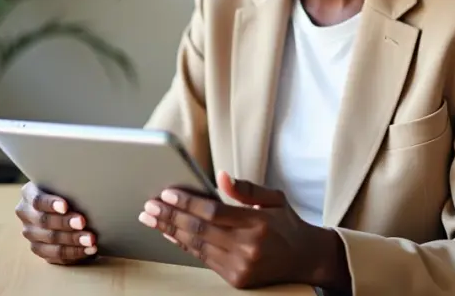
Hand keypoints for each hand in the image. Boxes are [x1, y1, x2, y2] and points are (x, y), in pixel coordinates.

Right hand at [15, 181, 97, 264]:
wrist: (63, 204)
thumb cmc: (67, 188)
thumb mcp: (64, 182)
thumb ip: (68, 183)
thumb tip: (89, 184)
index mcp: (29, 194)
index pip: (37, 200)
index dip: (50, 204)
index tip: (65, 206)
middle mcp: (26, 214)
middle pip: (44, 221)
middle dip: (65, 223)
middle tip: (83, 223)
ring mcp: (31, 234)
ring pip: (51, 240)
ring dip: (73, 241)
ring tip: (91, 240)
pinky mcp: (40, 249)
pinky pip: (56, 255)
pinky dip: (74, 253)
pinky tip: (89, 250)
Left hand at [137, 170, 346, 289]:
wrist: (305, 259)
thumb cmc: (287, 224)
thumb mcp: (274, 198)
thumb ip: (246, 188)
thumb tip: (220, 176)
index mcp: (258, 222)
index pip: (214, 211)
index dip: (187, 202)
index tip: (166, 194)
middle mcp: (248, 247)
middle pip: (200, 229)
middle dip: (170, 216)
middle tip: (148, 206)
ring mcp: (241, 266)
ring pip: (197, 246)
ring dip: (171, 231)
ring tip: (151, 219)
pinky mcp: (236, 279)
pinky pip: (204, 259)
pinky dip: (185, 245)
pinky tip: (171, 234)